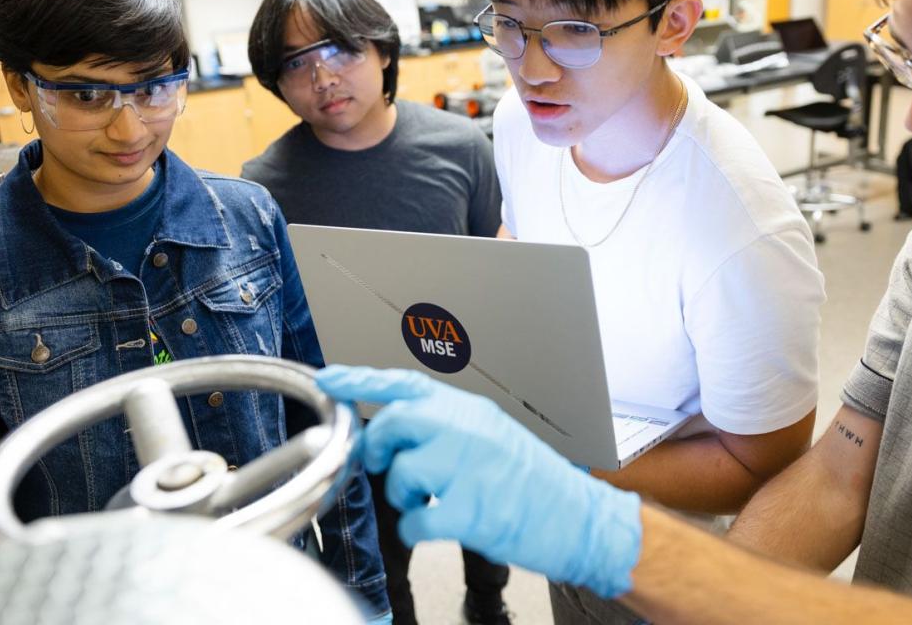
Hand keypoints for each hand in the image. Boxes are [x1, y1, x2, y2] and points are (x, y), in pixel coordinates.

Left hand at [316, 366, 642, 598]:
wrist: (582, 519)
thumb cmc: (536, 482)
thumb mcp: (492, 434)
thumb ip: (446, 425)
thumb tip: (396, 427)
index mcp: (469, 410)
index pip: (404, 383)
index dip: (359, 379)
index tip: (328, 379)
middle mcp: (467, 430)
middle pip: (394, 423)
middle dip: (379, 448)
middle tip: (384, 465)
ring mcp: (470, 468)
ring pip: (400, 474)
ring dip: (403, 495)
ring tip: (429, 501)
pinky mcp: (472, 510)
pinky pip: (415, 522)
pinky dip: (416, 531)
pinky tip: (436, 527)